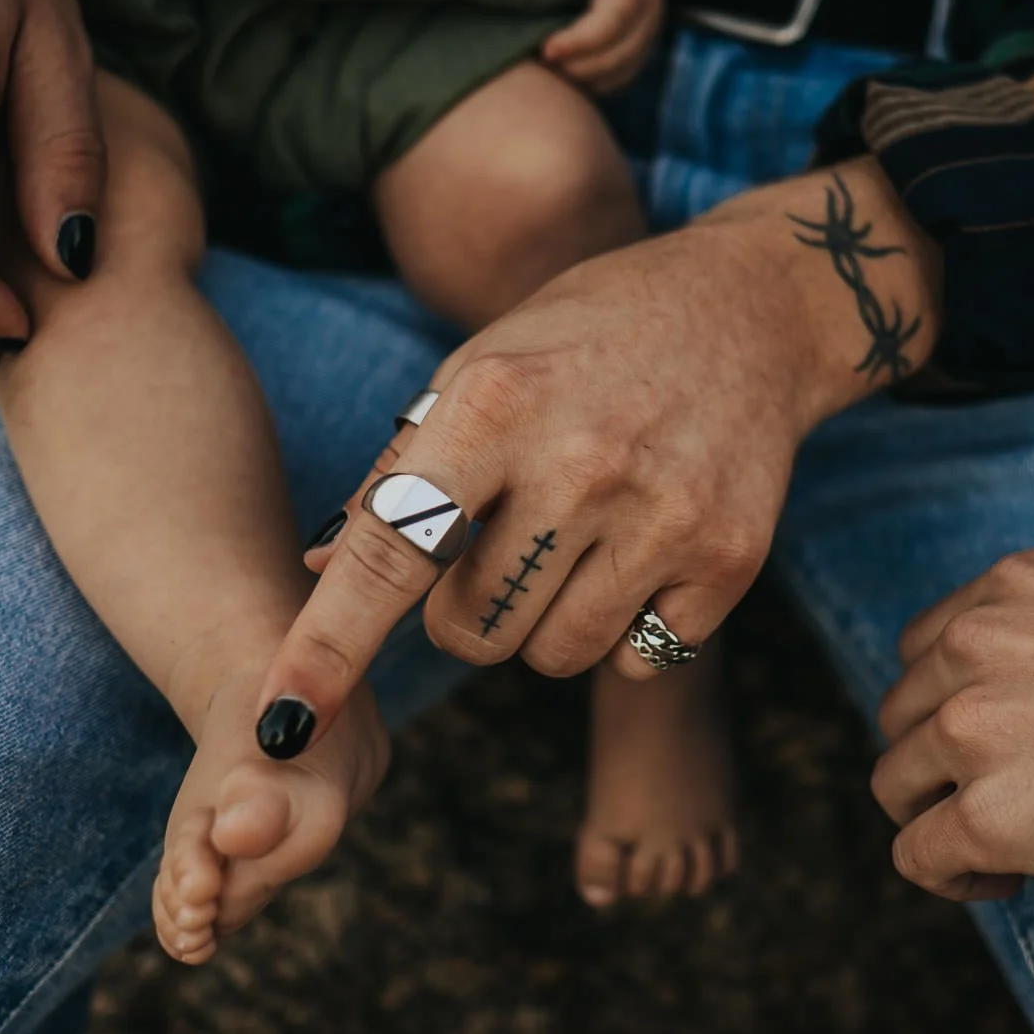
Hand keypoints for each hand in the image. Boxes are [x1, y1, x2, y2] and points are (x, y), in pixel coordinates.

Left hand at [250, 159, 940, 759]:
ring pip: (552, 658)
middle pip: (470, 635)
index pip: (390, 552)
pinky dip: (630, 627)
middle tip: (509, 543)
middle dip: (470, 613)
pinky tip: (648, 544)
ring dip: (549, 623)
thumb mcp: (479, 367)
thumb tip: (319, 568)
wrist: (751, 309)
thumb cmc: (584, 341)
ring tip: (583, 535)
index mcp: (493, 403)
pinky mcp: (730, 559)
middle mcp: (579, 461)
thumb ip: (401, 470)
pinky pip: (638, 661)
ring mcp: (662, 514)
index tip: (282, 724)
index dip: (328, 647)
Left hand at [539, 0, 664, 94]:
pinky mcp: (638, 53)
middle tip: (536, 67)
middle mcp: (650, 9)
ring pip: (619, 73)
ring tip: (543, 75)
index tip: (546, 50)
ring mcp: (648, 34)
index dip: (581, 40)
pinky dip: (587, 85)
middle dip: (577, 67)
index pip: (615, 17)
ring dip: (581, 80)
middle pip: (619, 54)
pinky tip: (558, 78)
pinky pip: (616, 81)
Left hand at [872, 551, 1033, 901]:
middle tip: (1002, 798)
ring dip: (938, 818)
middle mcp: (977, 647)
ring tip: (1003, 849)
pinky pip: (917, 856)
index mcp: (1014, 587)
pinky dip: (949, 876)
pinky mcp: (986, 817)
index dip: (949, 700)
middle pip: (901, 714)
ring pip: (895, 784)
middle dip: (939, 761)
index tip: (995, 740)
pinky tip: (1004, 883)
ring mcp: (974, 731)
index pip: (924, 646)